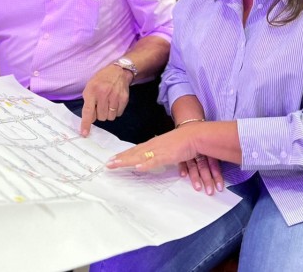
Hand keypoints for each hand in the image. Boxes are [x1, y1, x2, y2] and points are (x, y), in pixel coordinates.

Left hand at [79, 64, 132, 136]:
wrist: (118, 71)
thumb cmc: (101, 80)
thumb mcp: (90, 87)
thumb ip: (88, 102)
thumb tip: (90, 119)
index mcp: (92, 91)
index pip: (88, 111)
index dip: (86, 123)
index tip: (84, 133)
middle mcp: (103, 94)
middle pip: (100, 117)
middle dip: (99, 114)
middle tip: (101, 105)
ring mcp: (115, 97)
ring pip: (110, 117)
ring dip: (108, 114)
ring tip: (108, 103)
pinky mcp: (124, 99)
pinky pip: (118, 114)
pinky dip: (116, 111)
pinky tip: (114, 102)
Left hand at [105, 125, 224, 194]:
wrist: (195, 135)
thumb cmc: (184, 141)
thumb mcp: (169, 148)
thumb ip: (160, 154)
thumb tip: (154, 160)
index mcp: (153, 144)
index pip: (135, 150)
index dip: (123, 155)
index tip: (113, 159)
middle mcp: (153, 146)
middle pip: (133, 153)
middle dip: (120, 158)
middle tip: (107, 164)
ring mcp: (159, 150)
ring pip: (139, 156)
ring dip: (126, 161)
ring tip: (115, 164)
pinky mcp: (167, 155)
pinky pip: (155, 161)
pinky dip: (146, 164)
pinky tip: (137, 167)